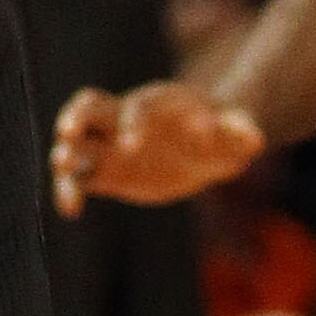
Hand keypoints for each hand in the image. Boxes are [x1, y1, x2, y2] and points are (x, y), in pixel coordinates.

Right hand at [49, 80, 264, 218]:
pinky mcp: (106, 172)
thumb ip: (243, 131)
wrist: (207, 144)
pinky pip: (80, 177)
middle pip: (90, 107)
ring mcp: (110, 144)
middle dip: (76, 116)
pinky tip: (70, 210)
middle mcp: (124, 119)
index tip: (133, 145)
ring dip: (65, 152)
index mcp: (155, 104)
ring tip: (61, 166)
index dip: (133, 123)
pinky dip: (70, 189)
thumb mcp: (239, 131)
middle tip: (67, 133)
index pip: (137, 108)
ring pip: (77, 141)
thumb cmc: (224, 131)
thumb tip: (255, 138)